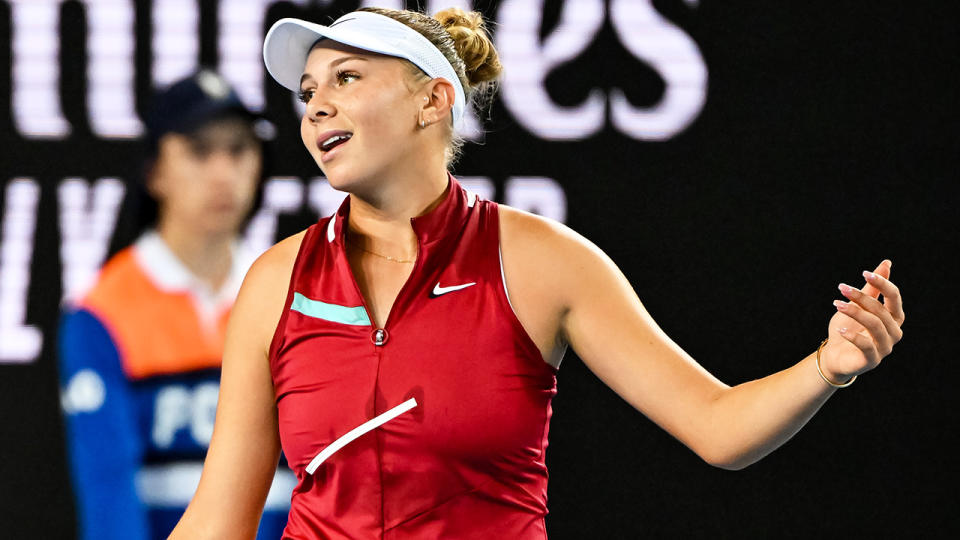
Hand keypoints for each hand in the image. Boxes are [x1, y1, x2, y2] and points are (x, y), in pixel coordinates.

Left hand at [821, 259, 904, 382]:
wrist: (834, 355)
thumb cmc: (848, 327)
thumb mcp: (858, 305)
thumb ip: (872, 288)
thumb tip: (886, 264)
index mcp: (894, 318)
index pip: (894, 297)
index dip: (882, 284)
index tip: (865, 273)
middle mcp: (894, 333)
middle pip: (881, 311)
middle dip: (861, 297)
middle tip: (842, 287)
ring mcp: (885, 348)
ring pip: (875, 326)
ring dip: (855, 312)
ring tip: (837, 304)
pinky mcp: (872, 360)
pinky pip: (866, 346)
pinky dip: (853, 336)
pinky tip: (840, 328)